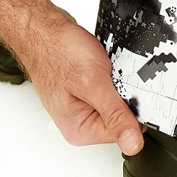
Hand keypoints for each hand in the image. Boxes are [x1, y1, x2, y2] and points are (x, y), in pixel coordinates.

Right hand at [21, 7, 144, 154]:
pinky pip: (112, 93)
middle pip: (123, 119)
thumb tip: (133, 146)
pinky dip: (113, 80)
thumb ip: (116, 116)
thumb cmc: (58, 52)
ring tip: (103, 72)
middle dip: (124, 98)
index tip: (124, 91)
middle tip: (110, 79)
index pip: (125, 133)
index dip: (132, 111)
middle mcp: (81, 124)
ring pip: (119, 104)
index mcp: (80, 130)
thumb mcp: (93, 84)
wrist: (44, 30)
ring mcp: (84, 109)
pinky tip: (103, 70)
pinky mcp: (88, 96)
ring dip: (119, 87)